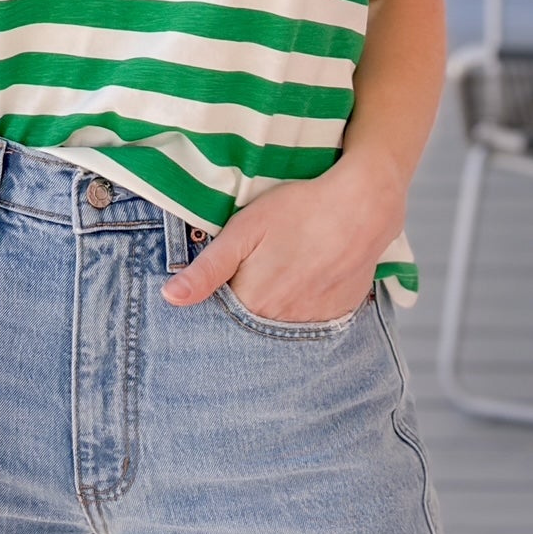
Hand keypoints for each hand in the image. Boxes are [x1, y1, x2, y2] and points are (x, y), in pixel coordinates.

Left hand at [160, 159, 406, 323]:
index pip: (220, 320)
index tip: (218, 285)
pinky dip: (303, 308)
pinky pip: (312, 323)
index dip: (213, 303)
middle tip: (254, 273)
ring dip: (273, 312)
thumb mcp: (244, 229)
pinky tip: (304, 281)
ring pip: (281, 327)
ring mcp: (314, 322)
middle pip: (250, 327)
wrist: (362, 206)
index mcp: (253, 302)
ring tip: (279, 276)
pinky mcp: (339, 314)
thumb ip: (208, 269)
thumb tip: (170, 298)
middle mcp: (282, 323)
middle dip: (243, 311)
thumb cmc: (298, 210)